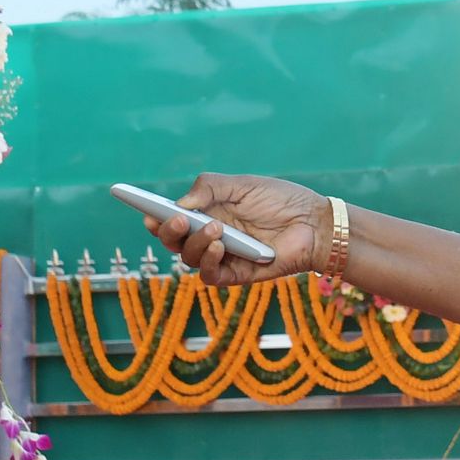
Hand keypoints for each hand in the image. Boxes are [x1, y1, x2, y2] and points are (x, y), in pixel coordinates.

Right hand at [158, 174, 323, 285]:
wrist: (313, 221)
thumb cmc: (279, 200)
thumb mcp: (241, 185)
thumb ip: (208, 188)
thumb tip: (179, 204)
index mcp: (206, 212)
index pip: (171, 218)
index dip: (154, 217)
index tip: (145, 211)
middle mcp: (209, 236)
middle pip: (173, 241)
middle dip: (168, 231)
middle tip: (177, 219)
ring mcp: (221, 256)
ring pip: (188, 257)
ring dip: (195, 242)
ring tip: (215, 228)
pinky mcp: (236, 274)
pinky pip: (209, 275)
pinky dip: (208, 261)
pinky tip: (219, 247)